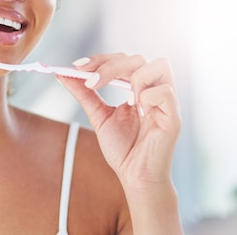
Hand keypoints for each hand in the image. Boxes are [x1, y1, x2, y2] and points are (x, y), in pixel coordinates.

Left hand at [56, 53, 181, 188]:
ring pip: (159, 65)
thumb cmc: (123, 149)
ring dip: (133, 77)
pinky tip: (140, 113)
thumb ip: (84, 94)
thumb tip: (62, 74)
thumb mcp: (99, 116)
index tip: (78, 66)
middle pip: (138, 58)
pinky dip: (148, 97)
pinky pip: (165, 92)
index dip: (101, 59)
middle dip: (110, 66)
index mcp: (139, 87)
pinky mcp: (174, 117)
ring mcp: (166, 102)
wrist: (135, 178)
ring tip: (123, 100)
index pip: (123, 59)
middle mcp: (154, 90)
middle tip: (90, 82)